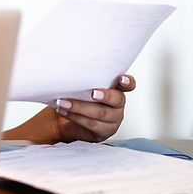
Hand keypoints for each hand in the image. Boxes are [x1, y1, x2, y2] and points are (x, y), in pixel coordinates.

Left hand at [1, 74, 135, 143]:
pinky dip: (76, 117)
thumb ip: (82, 76)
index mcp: (115, 88)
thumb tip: (67, 62)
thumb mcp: (79, 83)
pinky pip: (92, 125)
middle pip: (117, 100)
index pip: (129, 84)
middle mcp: (117, 104)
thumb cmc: (74, 95)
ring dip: (80, 107)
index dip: (128, 82)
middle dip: (103, 96)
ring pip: (101, 113)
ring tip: (63, 102)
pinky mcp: (104, 131)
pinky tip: (64, 111)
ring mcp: (113, 119)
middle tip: (91, 93)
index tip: (121, 79)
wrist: (63, 115)